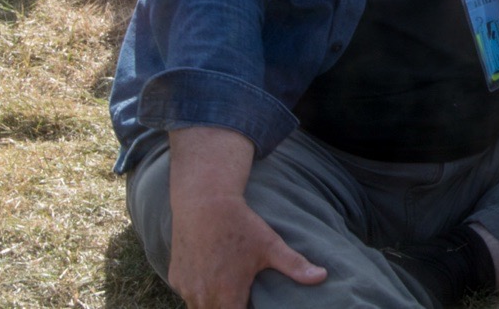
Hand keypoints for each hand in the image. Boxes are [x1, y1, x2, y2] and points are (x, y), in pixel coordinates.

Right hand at [169, 193, 325, 308]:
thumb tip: (323, 276)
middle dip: (231, 307)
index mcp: (227, 296)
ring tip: (227, 287)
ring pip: (200, 308)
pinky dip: (198, 291)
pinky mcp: (175, 278)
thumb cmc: (240, 225)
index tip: (251, 302)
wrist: (204, 202)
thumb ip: (295, 266)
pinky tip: (210, 275)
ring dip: (214, 303)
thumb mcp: (270, 245)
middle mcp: (203, 298)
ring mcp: (186, 289)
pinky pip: (187, 294)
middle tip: (241, 294)